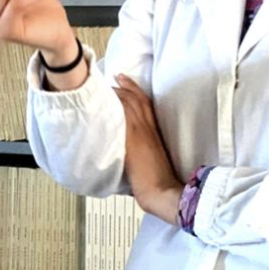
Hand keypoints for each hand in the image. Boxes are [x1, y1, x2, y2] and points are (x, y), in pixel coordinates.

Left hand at [113, 74, 182, 223]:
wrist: (163, 192)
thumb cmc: (158, 184)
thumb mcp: (152, 163)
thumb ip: (142, 154)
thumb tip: (128, 155)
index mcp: (155, 135)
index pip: (147, 107)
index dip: (137, 92)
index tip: (126, 83)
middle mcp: (149, 131)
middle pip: (138, 100)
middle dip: (127, 86)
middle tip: (117, 77)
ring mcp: (141, 134)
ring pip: (130, 104)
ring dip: (118, 93)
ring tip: (107, 85)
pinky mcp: (133, 141)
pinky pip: (124, 117)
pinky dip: (115, 107)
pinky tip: (106, 102)